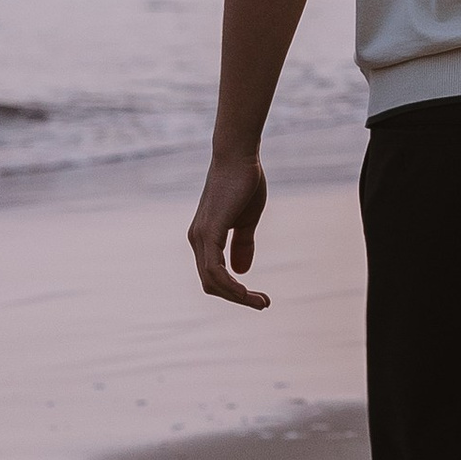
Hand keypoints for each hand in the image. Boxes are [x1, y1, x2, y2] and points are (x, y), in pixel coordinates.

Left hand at [188, 148, 270, 305]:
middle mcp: (197, 239)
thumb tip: (241, 272)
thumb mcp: (246, 220)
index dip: (235, 290)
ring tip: (261, 302)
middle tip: (263, 304)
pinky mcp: (209, 231)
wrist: (238, 155)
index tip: (259, 298)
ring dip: (237, 296)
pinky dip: (231, 285)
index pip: (214, 276)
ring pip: (212, 281)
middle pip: (211, 284)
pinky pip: (215, 269)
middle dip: (237, 298)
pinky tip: (247, 291)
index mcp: (205, 237)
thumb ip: (242, 244)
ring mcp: (201, 236)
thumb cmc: (243, 182)